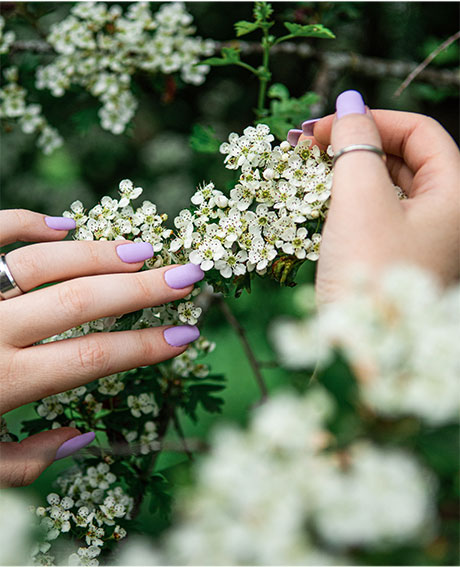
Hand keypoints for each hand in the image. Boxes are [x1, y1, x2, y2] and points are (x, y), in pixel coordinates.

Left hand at [0, 209, 203, 485]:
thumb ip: (24, 463)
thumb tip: (84, 437)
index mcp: (1, 384)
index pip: (96, 357)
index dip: (147, 347)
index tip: (187, 334)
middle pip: (84, 301)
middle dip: (144, 289)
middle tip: (188, 274)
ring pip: (45, 261)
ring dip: (99, 253)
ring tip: (142, 250)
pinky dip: (26, 223)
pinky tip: (64, 226)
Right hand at [291, 90, 459, 302]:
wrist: (360, 358)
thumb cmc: (367, 276)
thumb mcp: (360, 202)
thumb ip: (355, 145)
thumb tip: (349, 103)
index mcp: (454, 198)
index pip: (421, 135)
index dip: (374, 119)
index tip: (325, 125)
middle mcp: (445, 218)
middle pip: (405, 160)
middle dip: (358, 144)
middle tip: (309, 144)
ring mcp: (420, 243)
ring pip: (388, 188)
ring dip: (349, 172)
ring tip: (308, 168)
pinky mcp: (393, 262)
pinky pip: (376, 217)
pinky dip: (349, 201)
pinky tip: (321, 201)